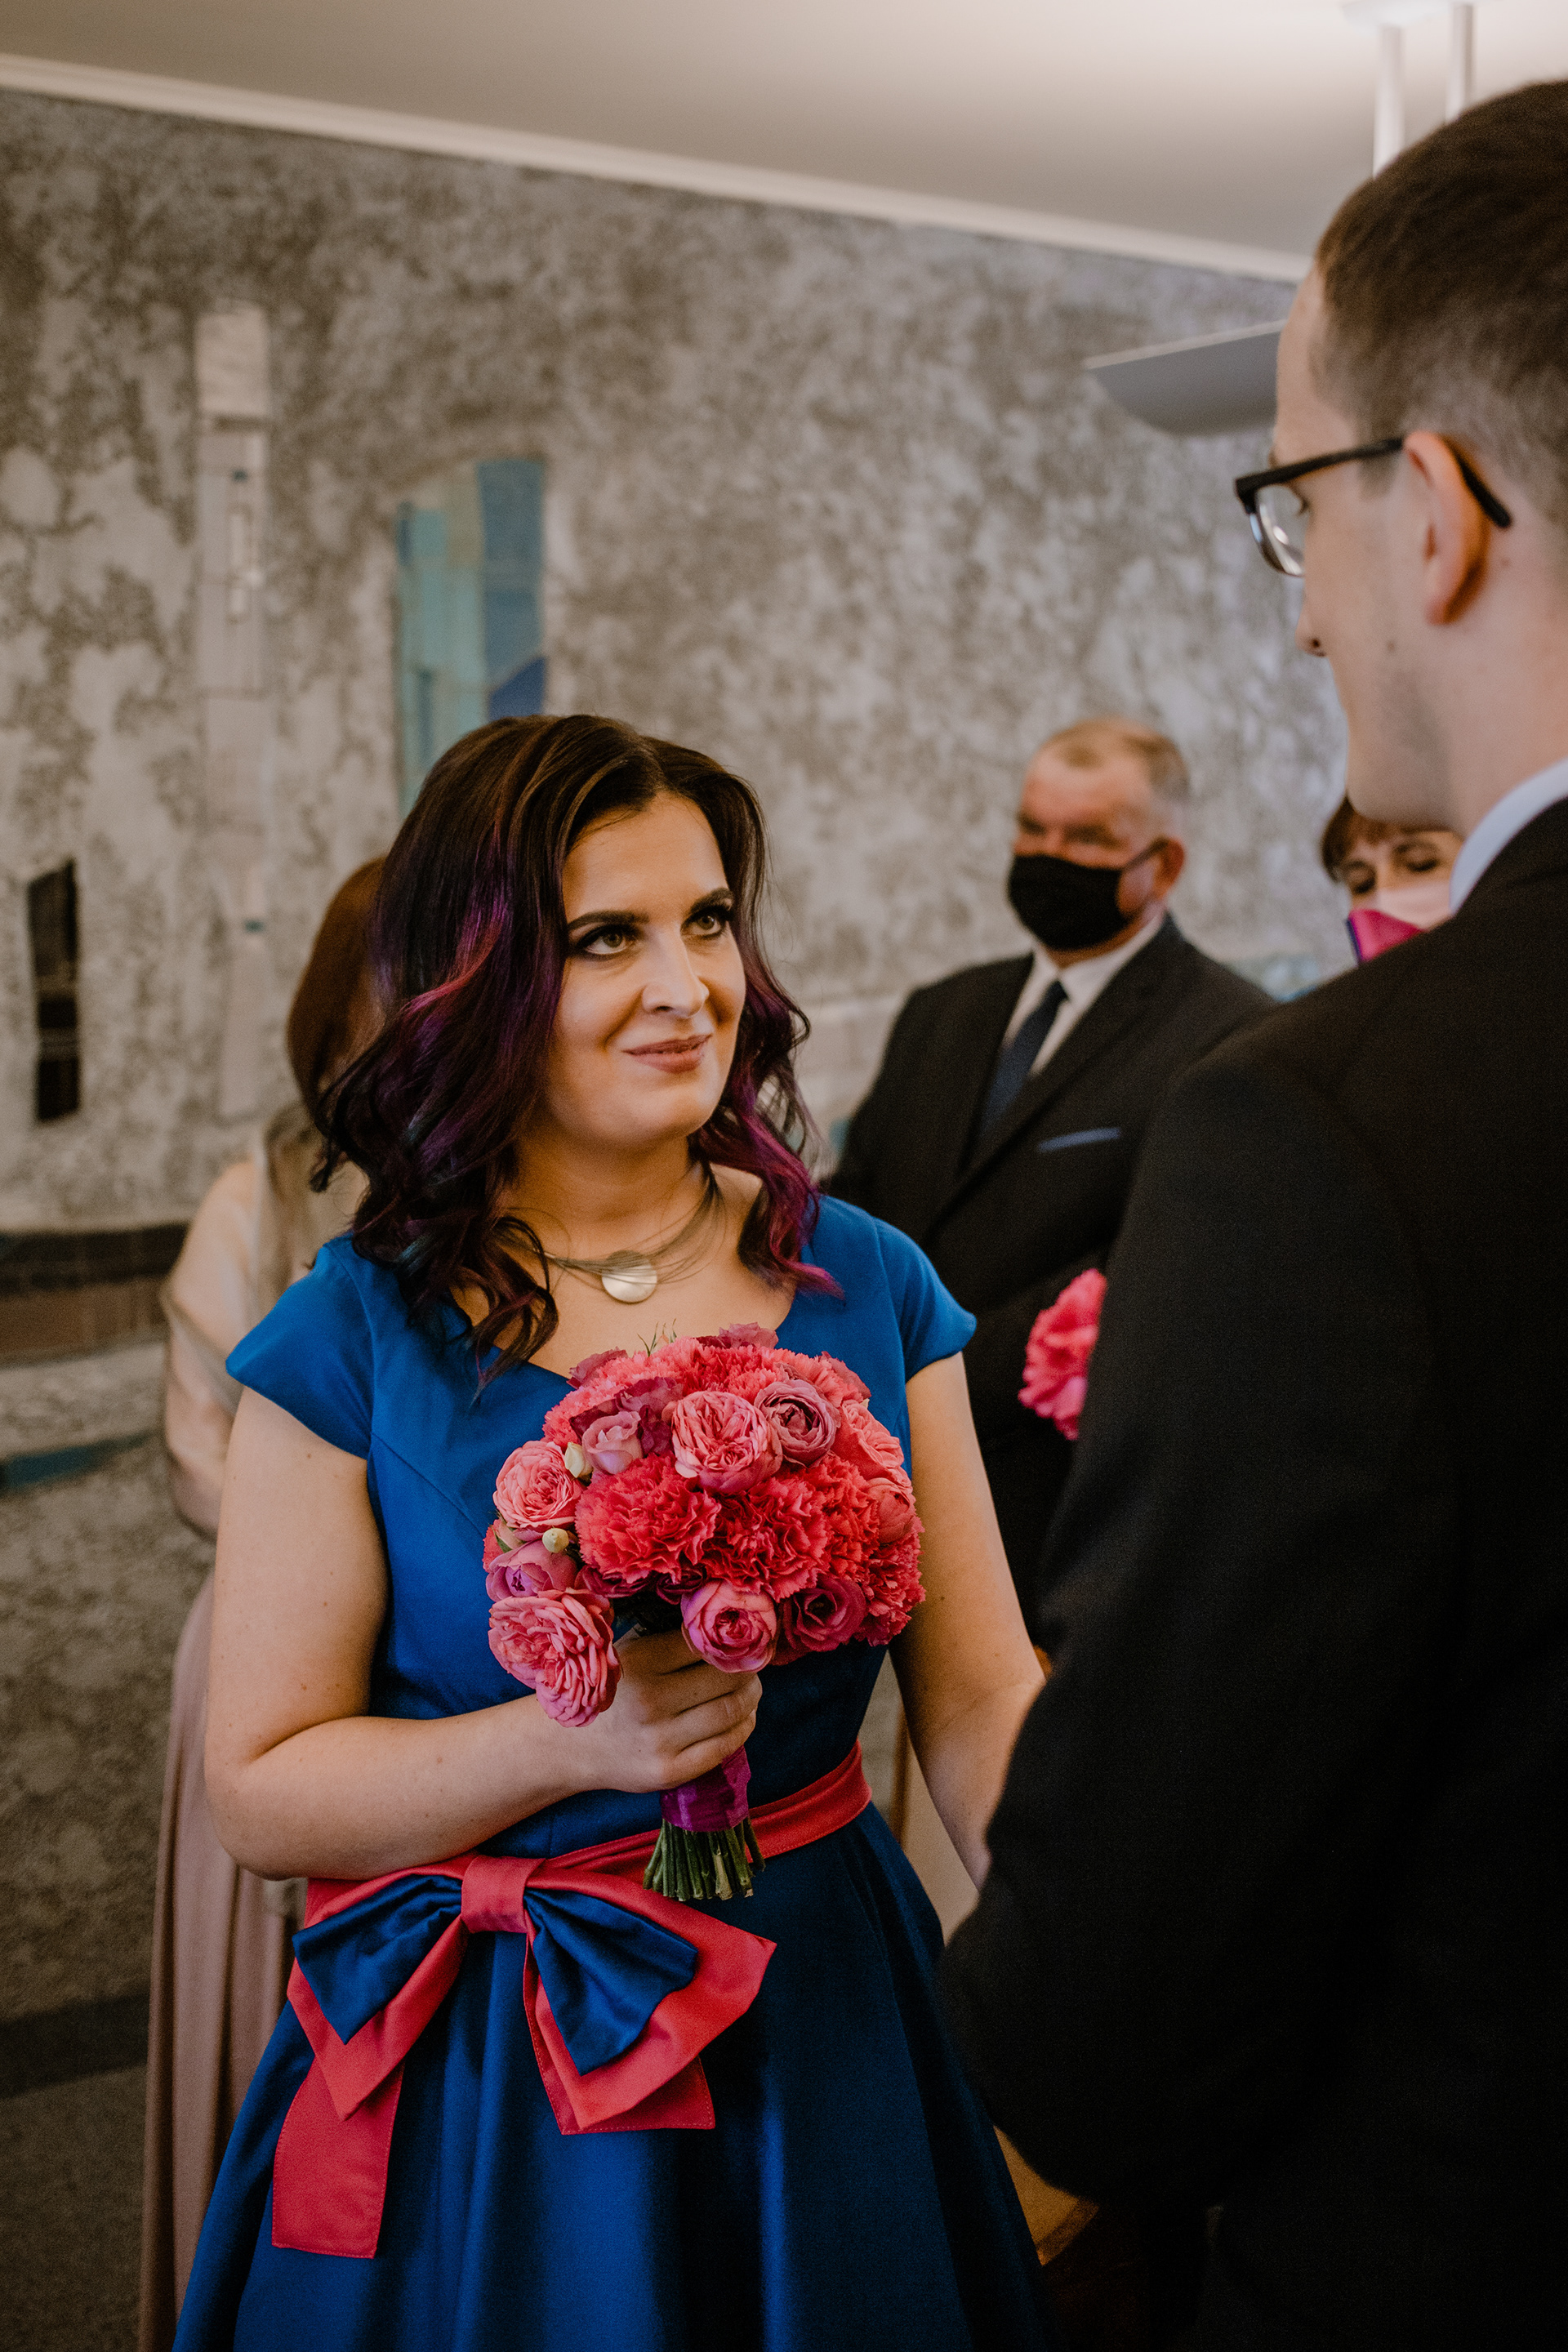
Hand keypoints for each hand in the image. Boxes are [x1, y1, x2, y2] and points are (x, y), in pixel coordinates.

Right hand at [556, 1628, 760, 1795]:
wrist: (572, 1747)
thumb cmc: (611, 1691)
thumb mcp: (628, 1653)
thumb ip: (669, 1639)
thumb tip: (725, 1621)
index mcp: (639, 1662)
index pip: (705, 1644)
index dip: (732, 1640)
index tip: (744, 1639)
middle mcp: (650, 1701)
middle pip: (725, 1679)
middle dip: (748, 1670)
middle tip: (752, 1665)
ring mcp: (660, 1740)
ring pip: (730, 1712)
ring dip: (751, 1697)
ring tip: (751, 1689)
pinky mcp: (670, 1771)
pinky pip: (724, 1746)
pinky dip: (743, 1727)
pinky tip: (744, 1717)